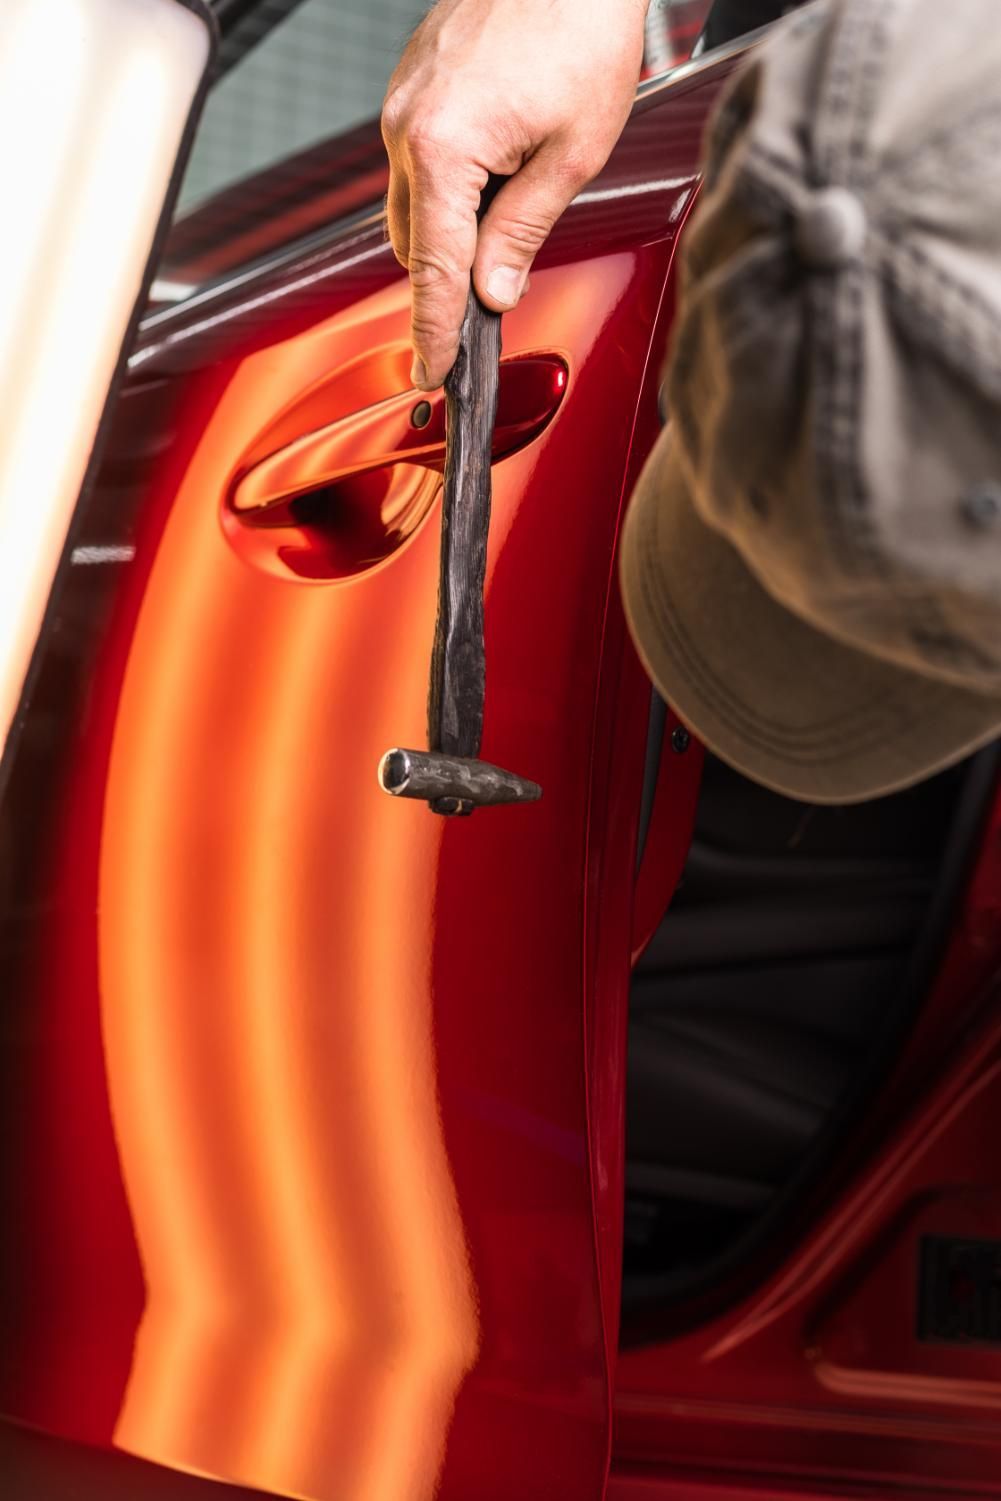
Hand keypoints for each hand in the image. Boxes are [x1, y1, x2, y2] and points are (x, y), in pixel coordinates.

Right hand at [381, 0, 646, 389]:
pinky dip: (449, 190)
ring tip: (507, 229)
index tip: (432, 376)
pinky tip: (495, 180)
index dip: (434, 334)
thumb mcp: (572, 152)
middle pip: (415, 245)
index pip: (434, 272)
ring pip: (415, 205)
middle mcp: (406, 126)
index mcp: (442, 148)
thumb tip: (497, 291)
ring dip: (451, 234)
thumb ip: (525, 230)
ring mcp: (403, 103)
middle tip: (487, 312)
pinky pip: (419, 163)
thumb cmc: (577, 26)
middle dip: (448, 283)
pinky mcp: (413, 87)